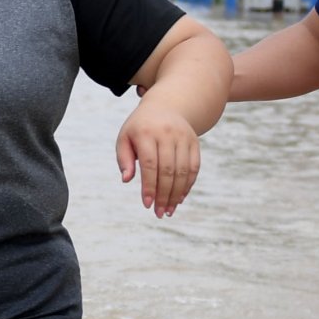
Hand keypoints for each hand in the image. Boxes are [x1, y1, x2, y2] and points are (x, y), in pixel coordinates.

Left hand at [116, 97, 201, 217]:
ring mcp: (183, 137)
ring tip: (169, 210)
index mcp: (146, 132)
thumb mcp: (125, 138)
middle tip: (159, 213)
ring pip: (183, 171)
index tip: (147, 204)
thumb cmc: (139, 128)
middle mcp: (167, 134)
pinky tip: (180, 198)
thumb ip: (123, 159)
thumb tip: (126, 179)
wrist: (166, 106)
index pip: (149, 164)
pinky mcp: (194, 142)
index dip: (149, 186)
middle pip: (168, 170)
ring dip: (177, 194)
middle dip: (164, 195)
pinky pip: (194, 167)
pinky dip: (188, 185)